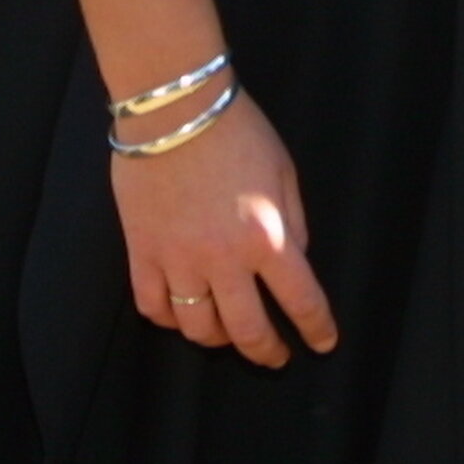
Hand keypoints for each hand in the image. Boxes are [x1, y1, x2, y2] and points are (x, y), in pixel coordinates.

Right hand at [113, 90, 336, 368]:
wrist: (174, 107)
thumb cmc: (236, 131)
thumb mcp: (284, 172)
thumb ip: (293, 223)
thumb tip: (293, 261)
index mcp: (267, 236)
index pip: (300, 300)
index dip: (316, 328)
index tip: (323, 343)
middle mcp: (223, 259)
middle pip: (247, 330)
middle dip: (267, 352)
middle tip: (276, 357)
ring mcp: (178, 259)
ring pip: (197, 328)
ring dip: (218, 339)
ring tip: (227, 333)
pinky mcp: (141, 252)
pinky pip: (153, 306)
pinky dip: (170, 318)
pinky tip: (182, 313)